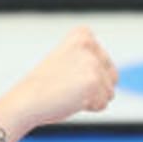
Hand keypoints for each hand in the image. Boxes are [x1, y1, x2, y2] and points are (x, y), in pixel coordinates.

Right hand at [0, 27, 116, 133]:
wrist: (27, 100)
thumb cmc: (46, 85)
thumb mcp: (70, 62)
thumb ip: (91, 61)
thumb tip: (115, 75)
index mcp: (83, 35)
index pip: (107, 63)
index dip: (91, 74)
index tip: (67, 72)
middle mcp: (89, 45)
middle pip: (112, 76)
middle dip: (95, 87)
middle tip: (67, 84)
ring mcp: (91, 63)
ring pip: (109, 92)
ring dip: (91, 98)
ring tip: (68, 91)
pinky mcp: (93, 81)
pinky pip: (104, 103)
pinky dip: (90, 107)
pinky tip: (71, 100)